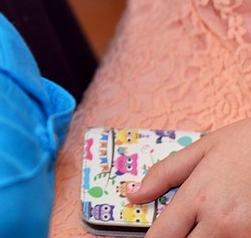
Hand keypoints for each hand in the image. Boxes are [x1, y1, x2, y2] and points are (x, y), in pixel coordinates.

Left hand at [128, 118, 250, 236]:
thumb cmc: (246, 144)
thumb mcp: (202, 150)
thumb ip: (163, 175)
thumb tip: (132, 195)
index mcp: (198, 198)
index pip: (161, 237)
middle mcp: (221, 223)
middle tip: (180, 229)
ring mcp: (245, 234)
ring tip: (203, 226)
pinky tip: (223, 229)